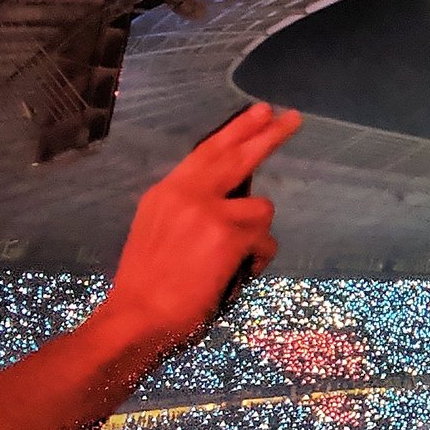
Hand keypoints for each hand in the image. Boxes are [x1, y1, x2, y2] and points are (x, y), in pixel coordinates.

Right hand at [92, 103, 301, 352]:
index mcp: (166, 192)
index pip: (206, 151)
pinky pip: (265, 240)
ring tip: (235, 261)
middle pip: (237, 156)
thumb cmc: (147, 286)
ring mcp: (208, 212)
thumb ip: (188, 208)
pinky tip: (237, 274)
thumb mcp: (157, 231)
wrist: (136, 316)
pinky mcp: (228, 235)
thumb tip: (228, 198)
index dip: (235, 130)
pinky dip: (258, 260)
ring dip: (257, 236)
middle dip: (268, 136)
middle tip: (293, 118)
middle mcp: (187, 194)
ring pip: (261, 209)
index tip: (258, 112)